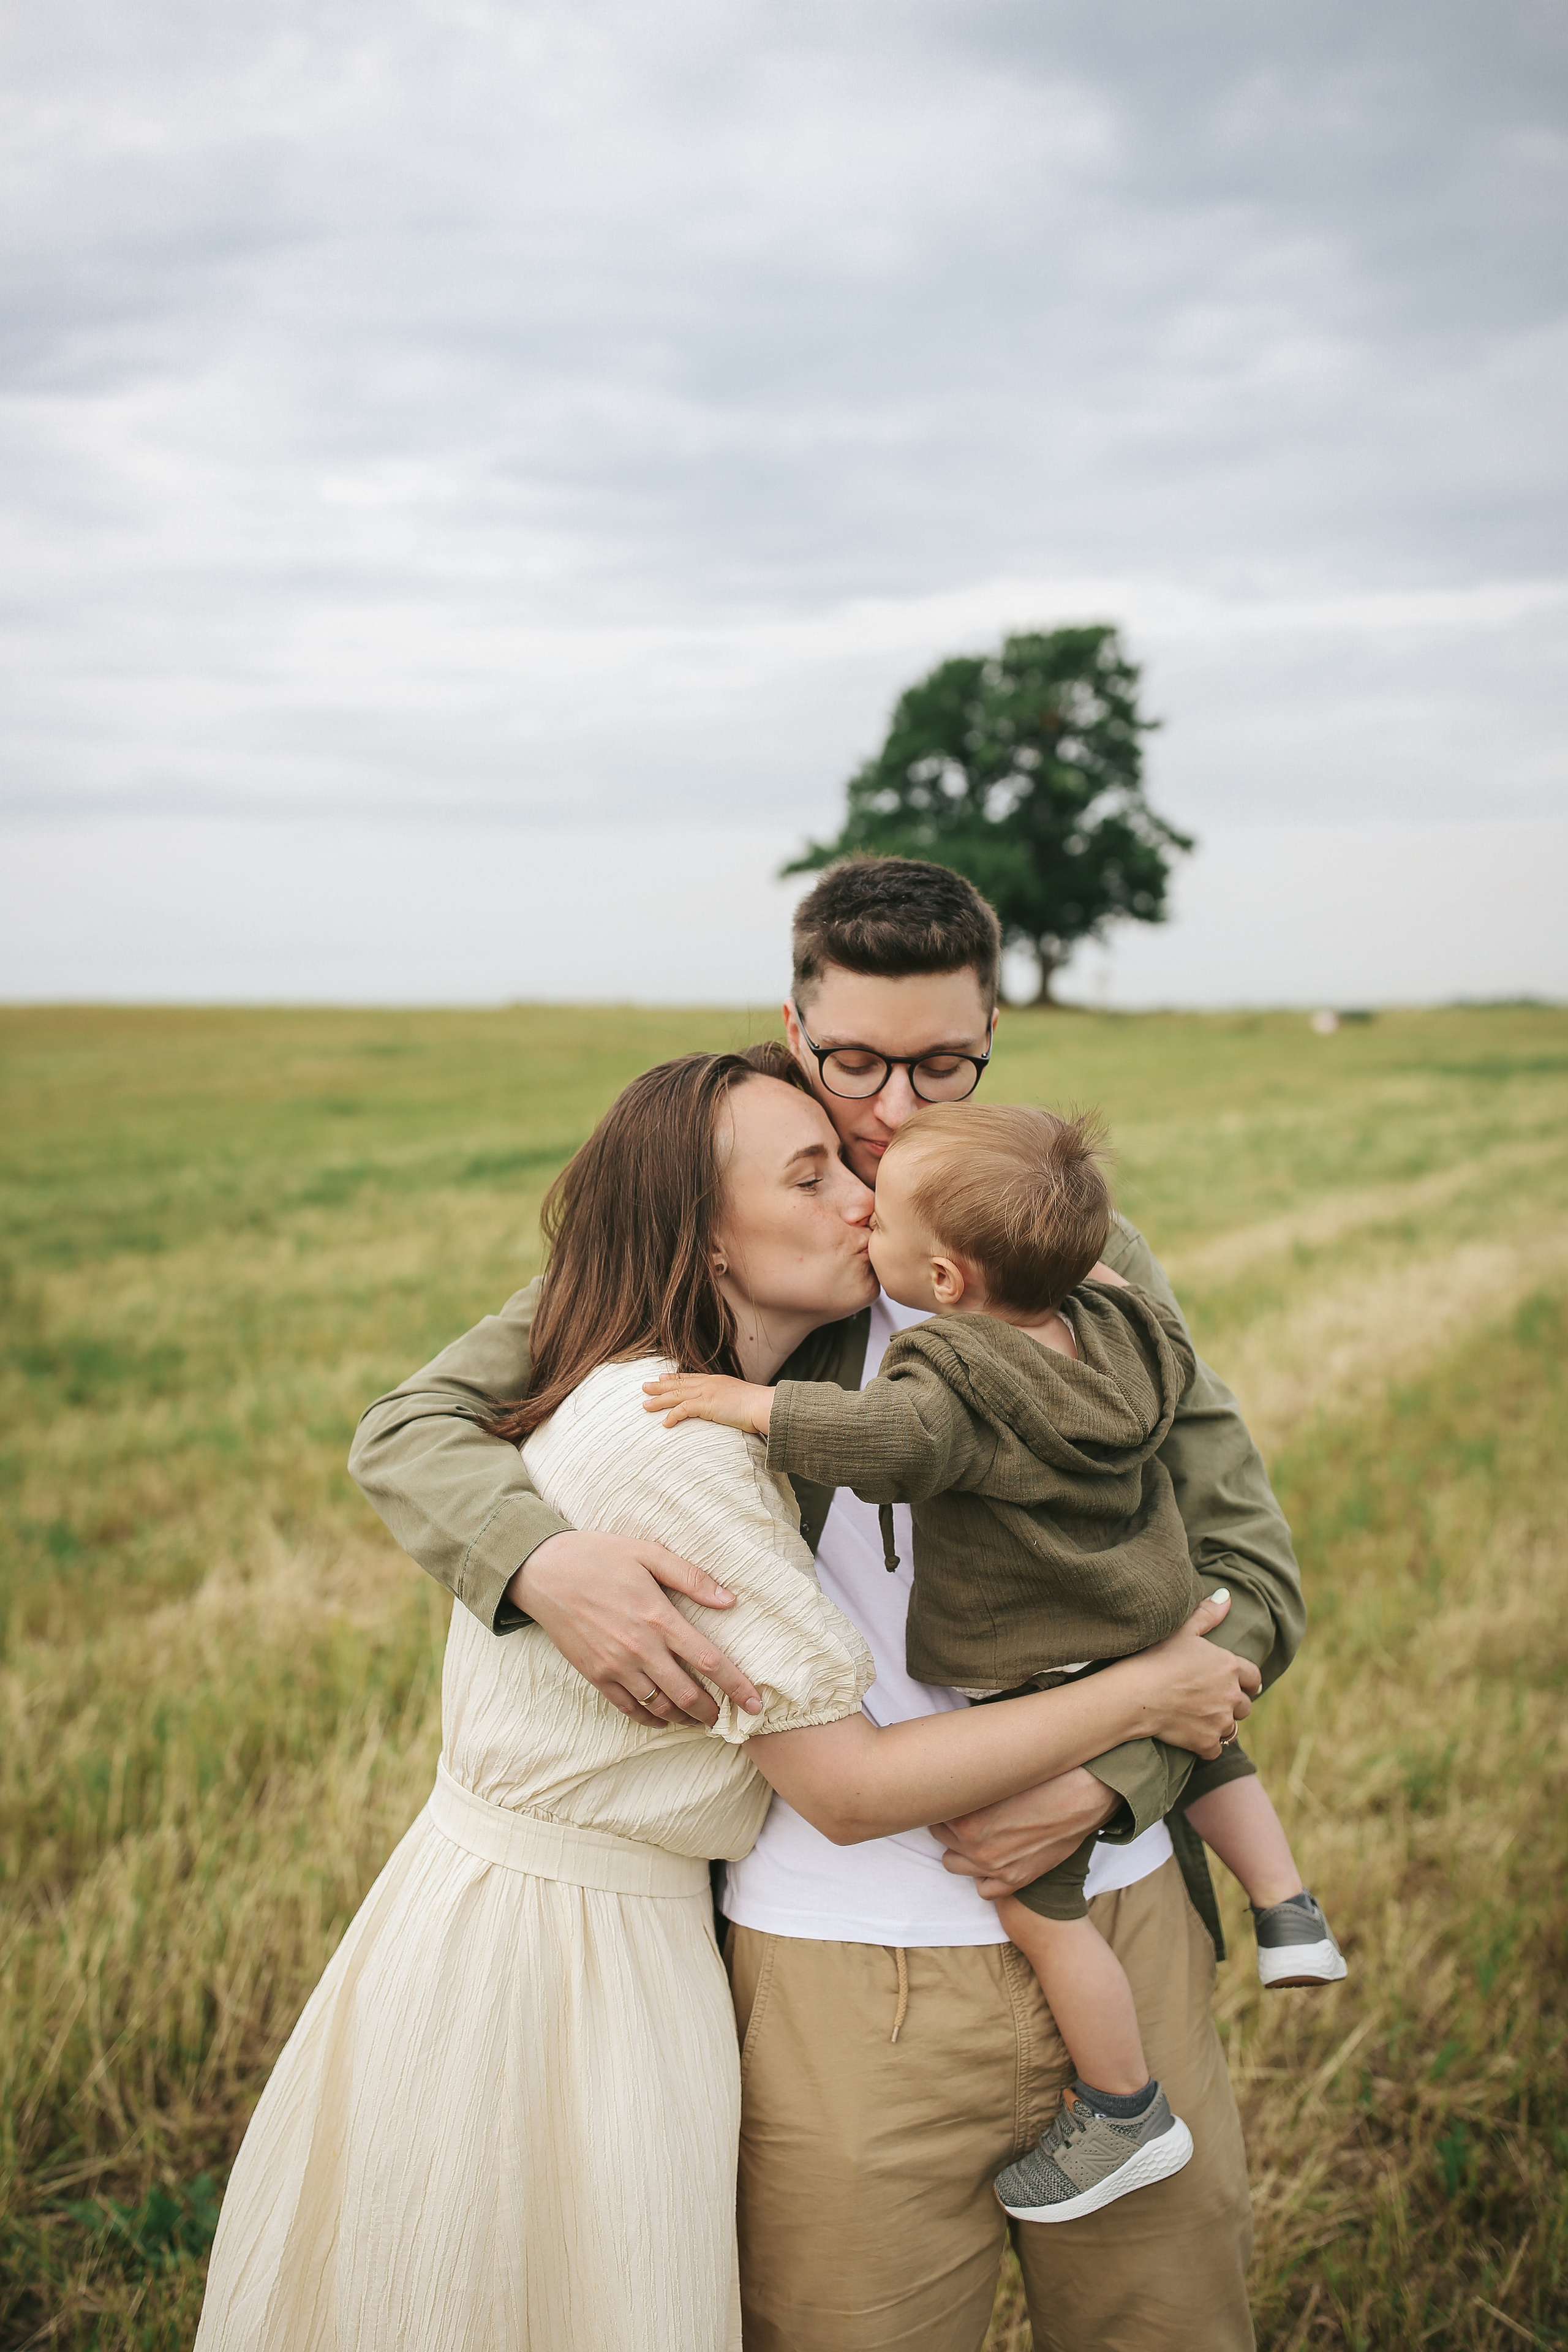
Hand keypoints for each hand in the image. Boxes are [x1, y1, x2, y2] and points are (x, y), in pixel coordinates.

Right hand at [507, 1530, 763, 1728]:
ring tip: (700, 1720)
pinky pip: (628, 1707)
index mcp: (659, 1617)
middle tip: (729, 1717)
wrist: (542, 1571)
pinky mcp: (595, 1675)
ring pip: (659, 1706)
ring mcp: (615, 1666)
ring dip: (685, 1718)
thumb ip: (691, 1577)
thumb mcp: (648, 1553)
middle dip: (713, 1711)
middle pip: (687, 1694)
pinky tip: (663, 1718)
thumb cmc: (598, 1556)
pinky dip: (650, 1719)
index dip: (737, 1686)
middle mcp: (640, 1648)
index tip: (757, 1704)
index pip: (709, 1661)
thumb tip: (730, 1599)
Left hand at [641, 1372, 772, 1435]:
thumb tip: (726, 1408)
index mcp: (717, 1381)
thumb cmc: (757, 1406)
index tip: (662, 1376)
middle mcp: (709, 1383)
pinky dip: (673, 1416)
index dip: (675, 1378)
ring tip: (645, 1405)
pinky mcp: (707, 1404)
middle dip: (660, 1385)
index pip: (691, 1378)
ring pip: (676, 1395)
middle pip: (679, 1384)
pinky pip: (684, 1409)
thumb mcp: (740, 1399)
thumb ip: (729, 1401)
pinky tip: (665, 1423)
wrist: (764, 1405)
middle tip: (644, 1386)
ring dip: (659, 1400)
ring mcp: (707, 1392)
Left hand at [932, 1768, 1119, 1898]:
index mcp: (965, 1817)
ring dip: (960, 1850)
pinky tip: (991, 1857)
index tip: (948, 1793)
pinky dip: (983, 1876)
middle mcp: (975, 1846)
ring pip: (952, 1864)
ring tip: (975, 1833)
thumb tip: (948, 1776)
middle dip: (948, 1823)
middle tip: (964, 1809)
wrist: (1083, 1795)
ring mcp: (994, 1867)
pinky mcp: (1015, 1880)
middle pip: (939, 1836)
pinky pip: (983, 1889)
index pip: (933, 1811)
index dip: (942, 1800)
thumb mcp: (996, 1776)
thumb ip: (968, 1783)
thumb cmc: (1041, 1777)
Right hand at [1130, 1589, 1260, 1755]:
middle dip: (1232, 1704)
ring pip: (1232, 1729)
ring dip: (1221, 1725)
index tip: (1243, 1685)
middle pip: (1245, 1706)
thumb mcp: (1182, 1631)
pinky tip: (1192, 1738)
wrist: (1135, 1695)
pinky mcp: (1207, 1742)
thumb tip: (1226, 1596)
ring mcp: (1220, 1721)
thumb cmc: (1155, 1658)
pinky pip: (1215, 1749)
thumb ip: (1207, 1614)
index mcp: (1229, 1666)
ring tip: (1202, 1720)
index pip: (1254, 1677)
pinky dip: (1206, 1746)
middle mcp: (1230, 1695)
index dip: (1248, 1682)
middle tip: (1214, 1702)